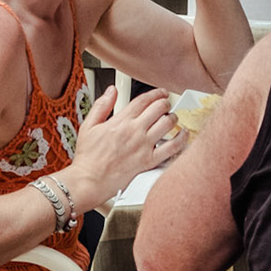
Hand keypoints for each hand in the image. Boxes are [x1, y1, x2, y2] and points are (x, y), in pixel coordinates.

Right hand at [68, 85, 183, 210]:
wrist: (89, 180)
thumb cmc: (88, 157)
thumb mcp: (88, 126)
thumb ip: (101, 105)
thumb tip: (111, 90)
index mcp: (120, 121)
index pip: (144, 100)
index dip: (155, 93)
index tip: (161, 93)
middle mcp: (134, 131)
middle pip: (158, 108)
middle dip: (165, 103)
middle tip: (166, 104)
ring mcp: (143, 146)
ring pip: (168, 124)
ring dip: (173, 117)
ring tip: (172, 118)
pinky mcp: (149, 161)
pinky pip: (172, 147)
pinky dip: (181, 139)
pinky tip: (183, 135)